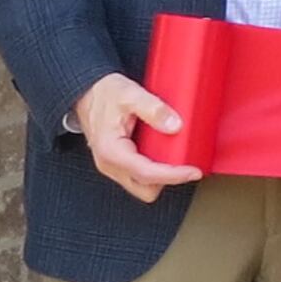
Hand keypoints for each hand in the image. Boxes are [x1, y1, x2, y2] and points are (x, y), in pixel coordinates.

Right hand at [73, 73, 205, 202]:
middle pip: (145, 189)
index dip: (173, 175)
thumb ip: (153, 108)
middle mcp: (110, 164)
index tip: (193, 172)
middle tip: (188, 166)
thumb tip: (175, 126)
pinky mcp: (117, 163)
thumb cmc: (104, 93)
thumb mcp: (130, 94)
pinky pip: (139, 176)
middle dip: (167, 181)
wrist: (87, 92)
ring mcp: (112, 166)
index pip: (146, 174)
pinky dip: (154, 170)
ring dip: (161, 177)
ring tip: (178, 159)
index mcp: (111, 151)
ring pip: (142, 186)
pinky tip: (165, 155)